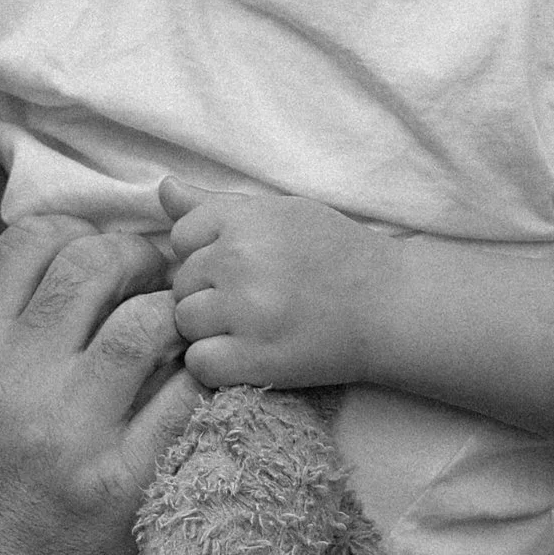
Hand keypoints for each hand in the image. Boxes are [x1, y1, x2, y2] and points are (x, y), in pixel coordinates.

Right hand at [0, 218, 194, 554]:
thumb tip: (49, 272)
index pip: (31, 241)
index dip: (78, 232)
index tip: (101, 255)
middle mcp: (12, 381)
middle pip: (96, 263)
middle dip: (139, 259)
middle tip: (157, 279)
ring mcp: (74, 433)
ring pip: (152, 319)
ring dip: (177, 313)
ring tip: (182, 329)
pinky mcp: (126, 483)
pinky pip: (187, 397)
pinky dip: (200, 378)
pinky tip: (198, 384)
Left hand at [159, 173, 379, 390]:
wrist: (390, 305)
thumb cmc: (335, 254)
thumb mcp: (280, 213)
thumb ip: (216, 205)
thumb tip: (163, 189)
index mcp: (244, 220)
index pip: (181, 237)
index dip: (204, 255)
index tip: (238, 267)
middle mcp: (240, 261)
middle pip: (180, 284)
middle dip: (206, 293)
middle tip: (252, 301)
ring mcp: (247, 311)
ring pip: (185, 324)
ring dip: (209, 330)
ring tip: (251, 328)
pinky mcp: (257, 358)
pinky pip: (200, 364)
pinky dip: (218, 365)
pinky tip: (248, 355)